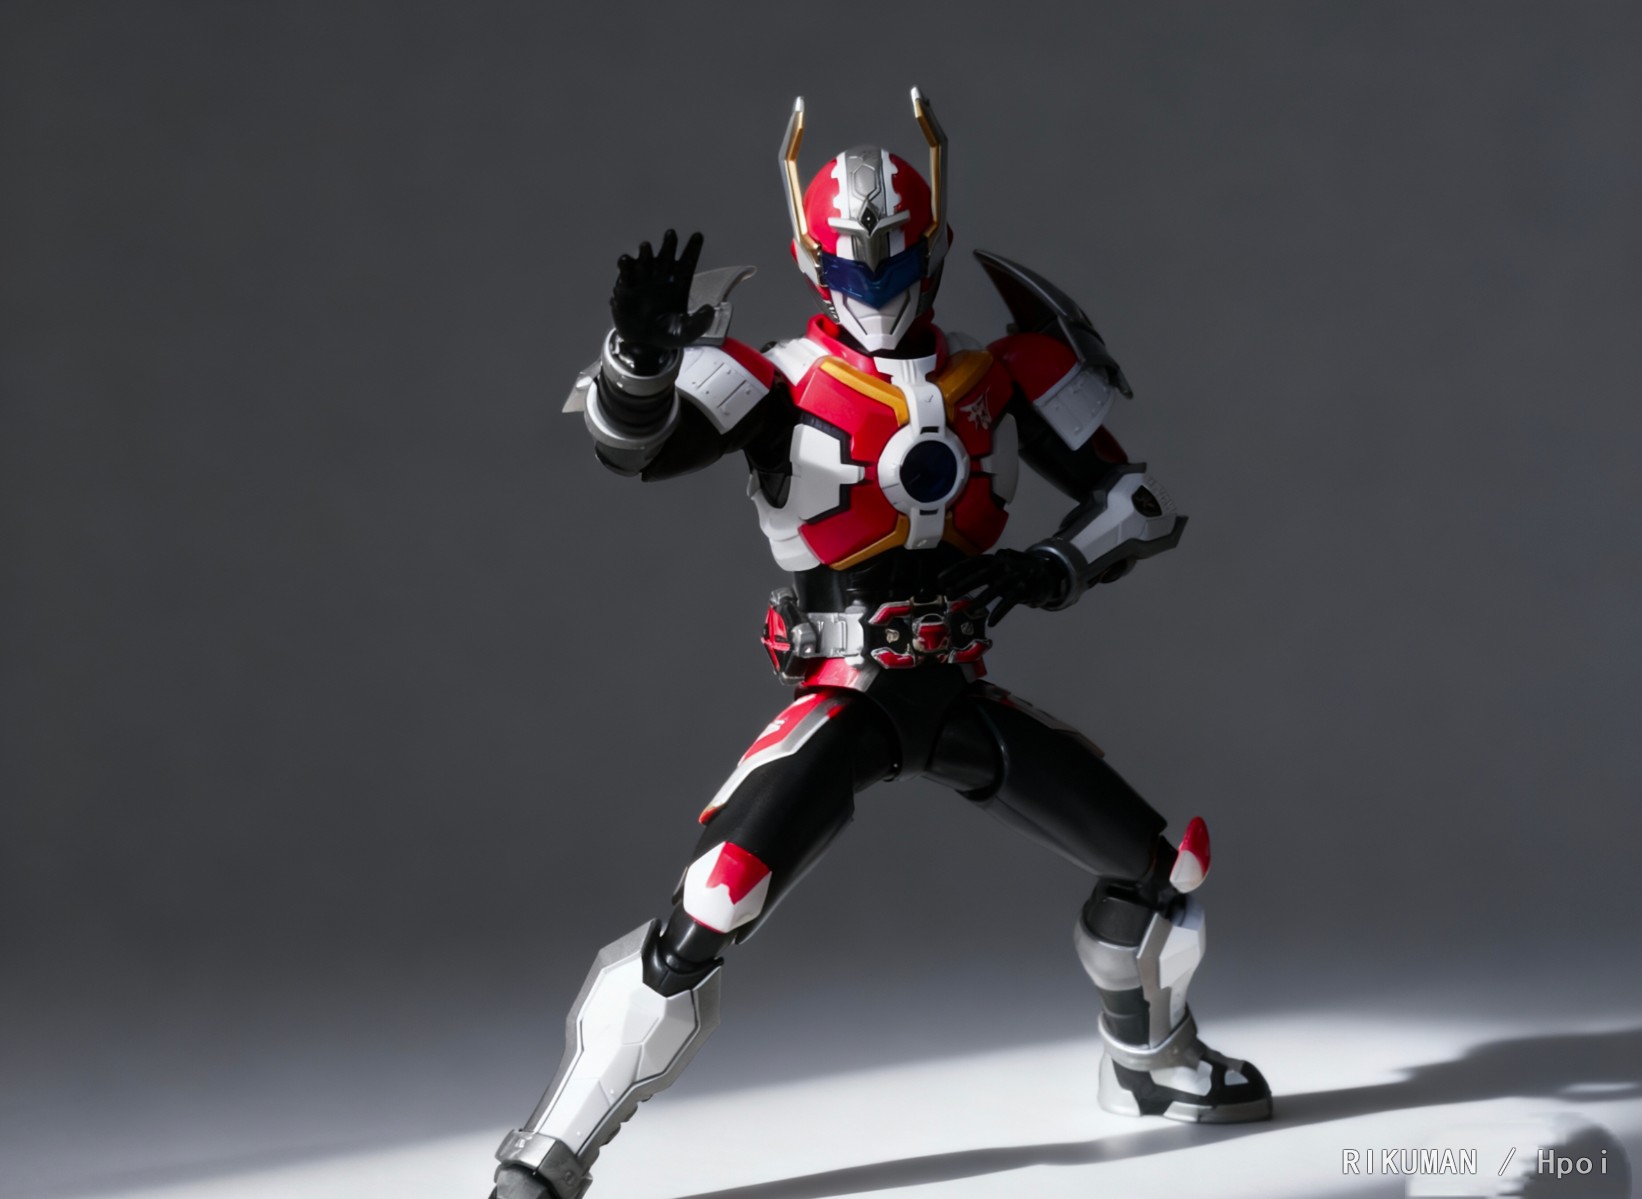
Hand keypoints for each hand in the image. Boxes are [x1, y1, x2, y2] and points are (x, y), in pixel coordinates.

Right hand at [610, 229, 714, 369]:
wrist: (644, 345)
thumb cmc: (668, 335)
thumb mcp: (687, 332)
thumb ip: (700, 322)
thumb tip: (710, 309)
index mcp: (679, 284)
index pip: (687, 263)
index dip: (692, 249)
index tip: (698, 236)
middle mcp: (661, 278)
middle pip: (666, 257)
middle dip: (669, 245)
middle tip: (671, 235)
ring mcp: (643, 281)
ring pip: (645, 261)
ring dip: (645, 253)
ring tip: (646, 247)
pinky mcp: (626, 288)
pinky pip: (625, 274)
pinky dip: (625, 267)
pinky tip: (626, 260)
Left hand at [939, 548, 1069, 624]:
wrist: (1046, 571)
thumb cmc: (1015, 572)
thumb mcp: (998, 568)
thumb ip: (981, 574)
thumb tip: (954, 584)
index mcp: (994, 559)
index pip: (972, 563)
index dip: (955, 570)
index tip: (940, 579)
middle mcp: (1003, 565)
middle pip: (981, 574)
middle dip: (964, 583)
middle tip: (948, 593)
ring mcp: (1015, 576)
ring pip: (996, 588)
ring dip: (982, 599)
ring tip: (969, 610)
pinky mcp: (1025, 589)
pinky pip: (1011, 601)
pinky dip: (1001, 611)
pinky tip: (993, 622)